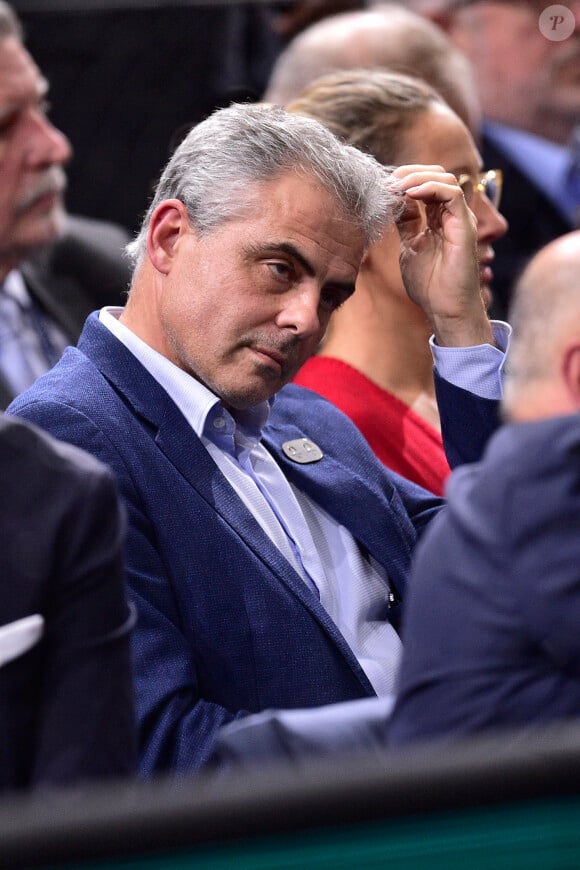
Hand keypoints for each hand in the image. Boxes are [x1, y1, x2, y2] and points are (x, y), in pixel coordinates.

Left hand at [392, 165, 493, 347]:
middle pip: (436, 176)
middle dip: (409, 173)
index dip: (404, 180)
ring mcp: (460, 219)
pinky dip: (430, 188)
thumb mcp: (410, 247)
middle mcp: (452, 215)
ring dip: (417, 177)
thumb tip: (393, 202)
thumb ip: (406, 224)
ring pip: (445, 179)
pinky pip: (452, 194)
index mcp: (439, 219)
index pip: (425, 185)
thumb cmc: (430, 285)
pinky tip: (410, 194)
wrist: (445, 309)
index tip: (382, 186)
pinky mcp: (465, 226)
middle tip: (387, 182)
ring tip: (397, 187)